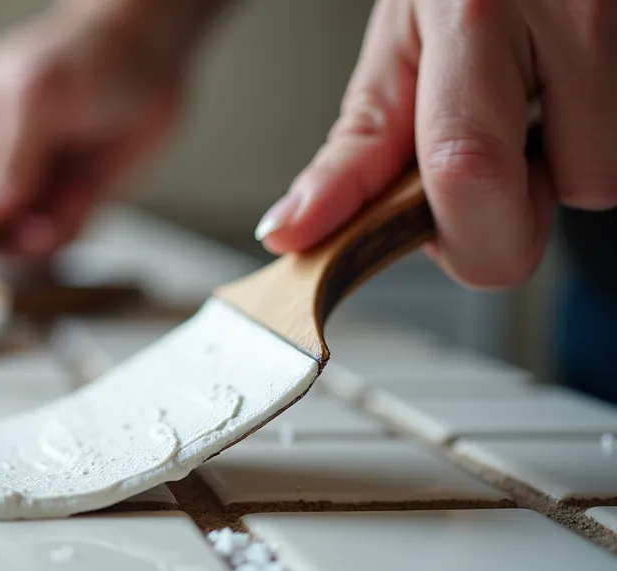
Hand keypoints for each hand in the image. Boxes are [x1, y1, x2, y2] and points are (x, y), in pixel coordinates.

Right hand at [0, 1, 215, 258]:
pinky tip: (83, 196)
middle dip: (5, 243)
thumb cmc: (80, 55)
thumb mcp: (34, 98)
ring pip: (14, 248)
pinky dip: (72, 228)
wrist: (146, 54)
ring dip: (43, 238)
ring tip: (67, 203)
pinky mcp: (56, 207)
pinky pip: (55, 244)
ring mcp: (17, 192)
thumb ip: (6, 159)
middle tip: (36, 228)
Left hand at [256, 0, 616, 287]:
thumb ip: (358, 148)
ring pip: (610, 176)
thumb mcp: (400, 41)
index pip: (464, 168)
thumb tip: (292, 231)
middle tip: (494, 151)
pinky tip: (570, 90)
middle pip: (572, 191)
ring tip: (541, 95)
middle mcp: (571, 10)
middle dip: (524, 209)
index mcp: (473, 14)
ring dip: (570, 164)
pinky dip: (592, 137)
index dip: (455, 239)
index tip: (422, 240)